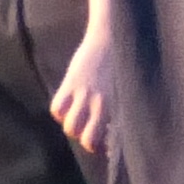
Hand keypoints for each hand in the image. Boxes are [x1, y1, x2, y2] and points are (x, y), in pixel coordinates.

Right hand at [51, 28, 115, 153]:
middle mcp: (103, 104)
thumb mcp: (127, 89)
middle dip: (88, 142)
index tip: (106, 146)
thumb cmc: (124, 62)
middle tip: (90, 136)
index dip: (105, 147)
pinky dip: (59, 113)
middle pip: (88, 140)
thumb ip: (119, 107)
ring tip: (79, 121)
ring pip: (71, 128)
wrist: (113, 36)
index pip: (111, 138)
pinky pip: (57, 109)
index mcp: (120, 106)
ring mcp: (85, 95)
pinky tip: (67, 107)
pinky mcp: (71, 84)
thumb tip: (113, 127)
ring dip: (73, 128)